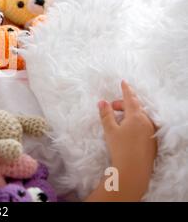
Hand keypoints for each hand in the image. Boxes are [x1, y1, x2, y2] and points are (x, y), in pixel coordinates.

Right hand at [98, 80, 156, 199]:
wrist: (133, 171)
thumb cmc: (120, 148)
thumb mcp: (110, 130)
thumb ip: (106, 114)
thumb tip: (102, 102)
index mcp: (136, 116)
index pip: (131, 99)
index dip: (126, 90)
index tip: (123, 82)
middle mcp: (146, 122)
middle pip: (135, 108)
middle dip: (123, 105)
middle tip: (112, 108)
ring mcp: (150, 132)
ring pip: (139, 117)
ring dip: (128, 115)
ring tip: (117, 121)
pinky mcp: (151, 141)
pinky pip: (143, 126)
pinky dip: (134, 124)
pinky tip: (125, 132)